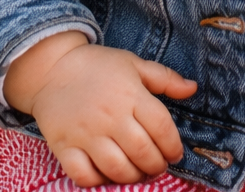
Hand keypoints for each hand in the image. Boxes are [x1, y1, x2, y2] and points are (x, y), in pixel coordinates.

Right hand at [4, 32, 197, 186]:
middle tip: (157, 165)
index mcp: (130, 93)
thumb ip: (165, 78)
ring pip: (117, 169)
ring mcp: (86, 133)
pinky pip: (84, 176)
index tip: (174, 152)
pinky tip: (107, 174)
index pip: (162, 127)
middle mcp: (110, 115)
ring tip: (137, 171)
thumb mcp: (133, 64)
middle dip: (156, 165)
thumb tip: (193, 89)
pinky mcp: (64, 146)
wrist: (52, 68)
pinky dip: (98, 181)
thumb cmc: (98, 66)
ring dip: (133, 176)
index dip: (173, 146)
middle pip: (143, 152)